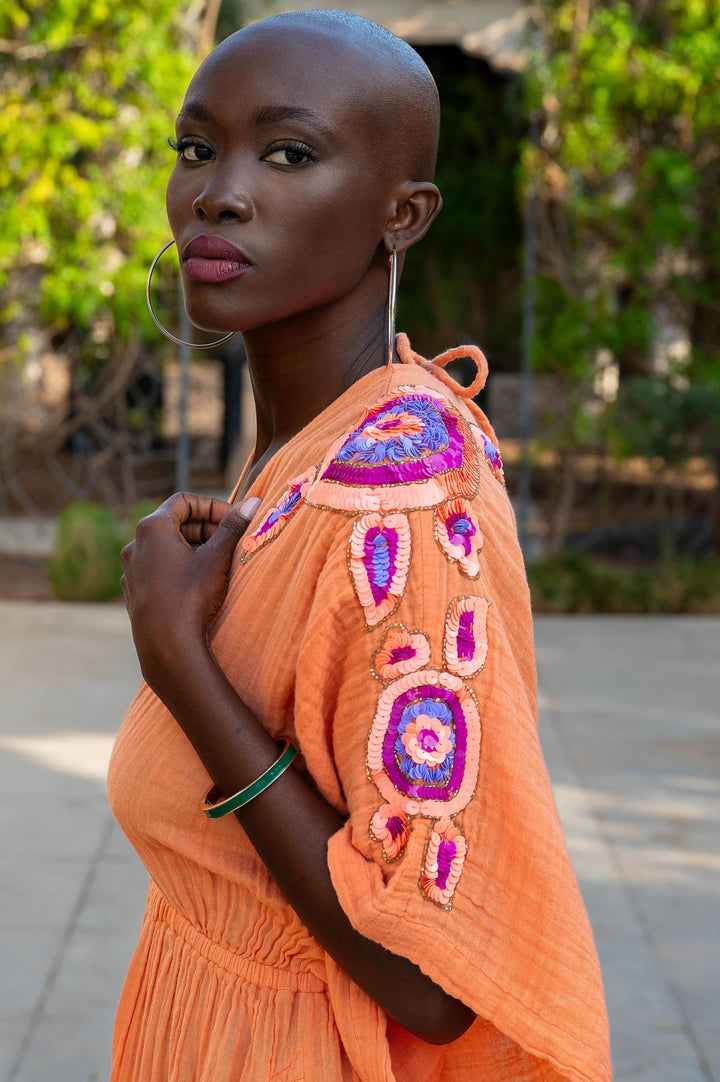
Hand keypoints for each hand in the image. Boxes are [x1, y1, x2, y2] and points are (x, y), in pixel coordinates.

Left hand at [120, 492, 260, 689]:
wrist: (166, 646)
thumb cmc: (191, 596)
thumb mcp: (217, 558)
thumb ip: (233, 526)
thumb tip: (253, 501)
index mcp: (152, 528)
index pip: (184, 501)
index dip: (212, 506)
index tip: (233, 520)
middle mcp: (135, 544)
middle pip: (174, 523)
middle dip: (205, 528)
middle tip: (230, 541)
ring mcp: (131, 569)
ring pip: (166, 548)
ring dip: (193, 548)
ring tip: (217, 563)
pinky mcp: (133, 591)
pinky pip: (158, 569)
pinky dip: (179, 567)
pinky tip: (197, 584)